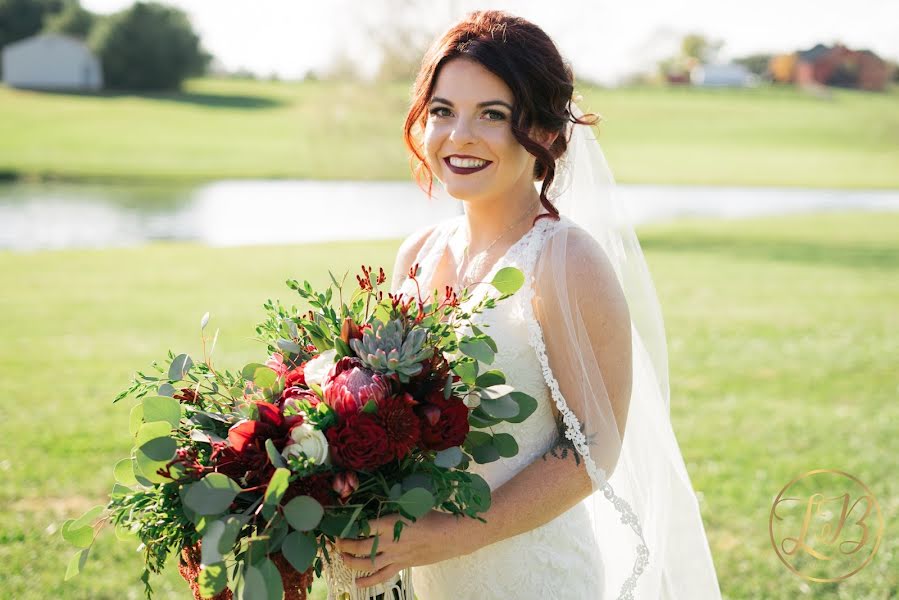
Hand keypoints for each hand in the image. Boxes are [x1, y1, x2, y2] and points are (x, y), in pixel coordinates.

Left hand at [334, 511, 469, 588]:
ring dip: (351, 562)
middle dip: (344, 545)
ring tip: (342, 558)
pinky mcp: (401, 565)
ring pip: (367, 563)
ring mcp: (394, 556)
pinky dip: (368, 581)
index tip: (339, 524)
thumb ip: (392, 506)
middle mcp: (388, 541)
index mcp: (389, 523)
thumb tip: (377, 503)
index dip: (348, 526)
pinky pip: (381, 576)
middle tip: (336, 542)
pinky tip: (357, 583)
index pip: (362, 526)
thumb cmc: (430, 516)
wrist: (448, 536)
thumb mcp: (409, 505)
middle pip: (359, 546)